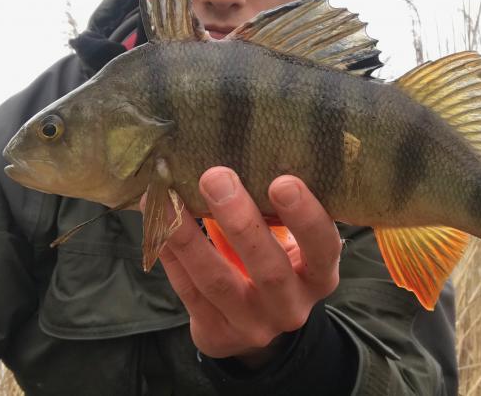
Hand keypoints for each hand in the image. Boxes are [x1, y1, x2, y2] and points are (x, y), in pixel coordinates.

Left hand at [145, 167, 341, 367]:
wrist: (255, 322)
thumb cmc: (276, 259)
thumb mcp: (289, 240)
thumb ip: (275, 211)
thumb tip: (241, 147)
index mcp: (319, 276)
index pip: (323, 248)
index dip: (306, 217)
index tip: (284, 181)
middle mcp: (291, 306)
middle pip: (269, 269)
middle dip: (240, 222)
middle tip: (215, 177)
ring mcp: (253, 325)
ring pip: (218, 281)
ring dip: (190, 237)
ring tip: (168, 197)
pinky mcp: (217, 334)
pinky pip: (188, 291)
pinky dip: (171, 253)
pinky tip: (157, 221)